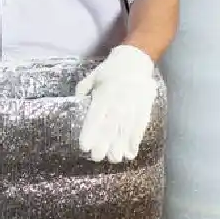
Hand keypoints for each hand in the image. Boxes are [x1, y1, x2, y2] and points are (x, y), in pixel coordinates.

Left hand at [75, 44, 157, 163]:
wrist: (135, 60)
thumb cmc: (110, 70)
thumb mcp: (93, 76)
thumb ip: (83, 89)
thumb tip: (76, 102)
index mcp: (104, 94)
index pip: (95, 116)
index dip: (90, 132)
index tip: (84, 146)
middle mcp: (118, 102)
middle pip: (110, 125)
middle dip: (104, 143)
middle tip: (97, 157)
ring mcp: (132, 106)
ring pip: (125, 129)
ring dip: (120, 145)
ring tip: (115, 158)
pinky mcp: (143, 108)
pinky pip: (140, 126)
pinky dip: (135, 140)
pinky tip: (131, 152)